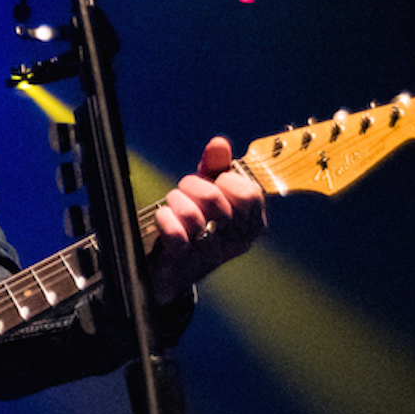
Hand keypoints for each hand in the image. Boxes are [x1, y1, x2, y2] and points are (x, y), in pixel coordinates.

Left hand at [149, 136, 266, 304]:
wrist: (173, 270)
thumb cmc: (197, 225)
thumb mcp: (209, 193)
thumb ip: (217, 167)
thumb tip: (219, 143)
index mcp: (250, 225)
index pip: (250, 194)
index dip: (227, 180)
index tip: (215, 181)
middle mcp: (235, 241)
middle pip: (216, 200)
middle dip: (194, 186)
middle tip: (186, 191)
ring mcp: (209, 253)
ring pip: (192, 216)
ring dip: (176, 201)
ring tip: (173, 203)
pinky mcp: (182, 261)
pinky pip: (175, 234)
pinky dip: (165, 219)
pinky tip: (164, 218)